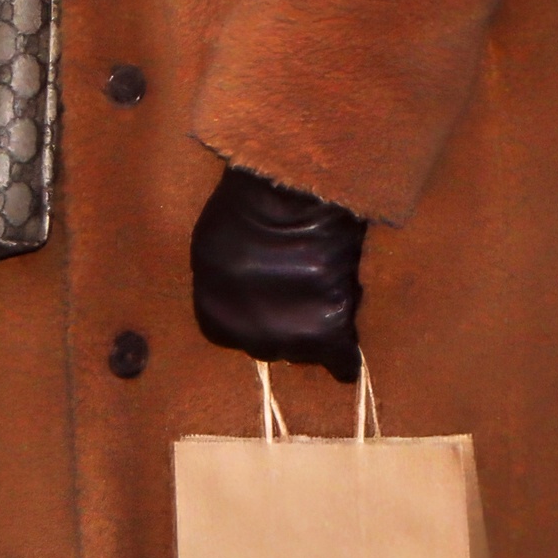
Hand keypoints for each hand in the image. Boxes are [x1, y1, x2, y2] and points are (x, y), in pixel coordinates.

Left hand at [192, 165, 365, 376]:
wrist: (292, 196)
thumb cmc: (246, 208)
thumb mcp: (210, 249)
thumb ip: (221, 284)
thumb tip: (233, 297)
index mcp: (214, 319)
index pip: (233, 333)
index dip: (252, 311)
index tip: (267, 292)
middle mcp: (248, 338)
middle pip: (271, 344)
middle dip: (282, 322)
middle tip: (298, 287)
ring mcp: (290, 339)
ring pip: (307, 348)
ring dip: (314, 327)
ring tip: (324, 289)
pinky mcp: (330, 334)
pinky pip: (342, 361)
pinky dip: (346, 357)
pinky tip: (347, 349)